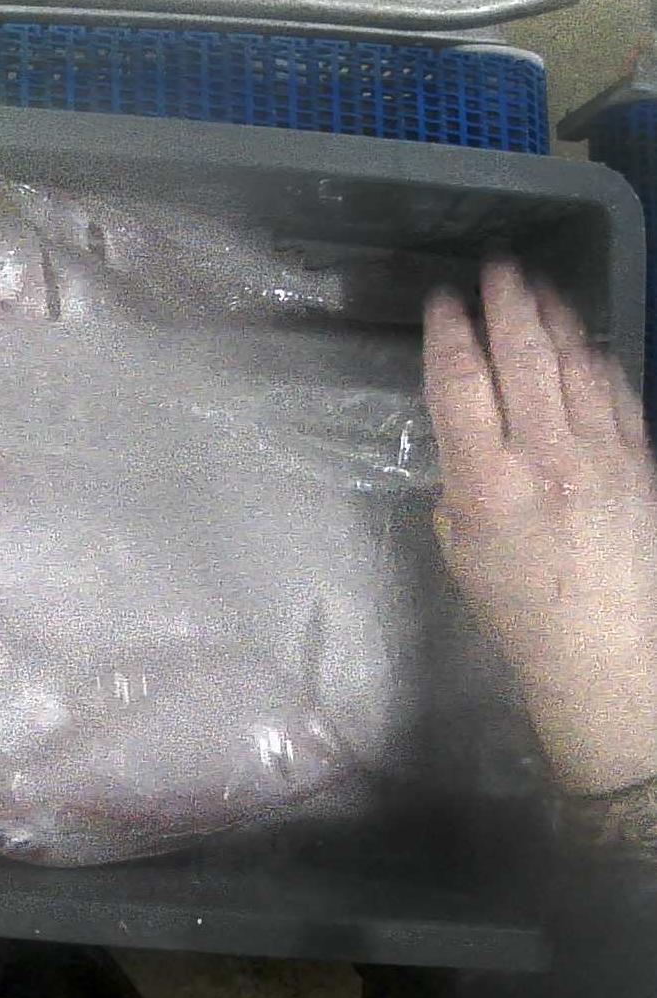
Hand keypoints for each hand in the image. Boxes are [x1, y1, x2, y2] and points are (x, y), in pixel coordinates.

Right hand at [424, 259, 656, 793]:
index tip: (441, 302)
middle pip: (522, 357)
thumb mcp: (461, 546)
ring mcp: (600, 454)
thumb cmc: (516, 608)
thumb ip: (462, 483)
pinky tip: (583, 341)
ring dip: (553, 319)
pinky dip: (594, 359)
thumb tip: (475, 442)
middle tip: (497, 269)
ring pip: (574, 364)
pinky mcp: (639, 460)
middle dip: (507, 305)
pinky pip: (615, 392)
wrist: (604, 648)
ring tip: (537, 287)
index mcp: (486, 483)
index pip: (460, 385)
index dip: (448, 335)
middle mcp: (544, 456)